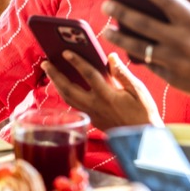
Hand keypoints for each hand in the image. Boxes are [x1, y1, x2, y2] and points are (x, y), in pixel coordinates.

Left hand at [43, 51, 160, 129]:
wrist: (143, 138)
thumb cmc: (144, 113)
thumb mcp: (138, 90)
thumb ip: (122, 73)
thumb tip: (110, 57)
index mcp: (107, 96)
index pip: (88, 75)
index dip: (76, 62)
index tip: (65, 52)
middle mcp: (95, 106)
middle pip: (68, 89)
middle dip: (55, 75)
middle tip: (45, 62)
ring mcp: (91, 114)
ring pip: (68, 98)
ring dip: (57, 84)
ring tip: (51, 72)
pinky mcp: (92, 120)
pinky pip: (74, 105)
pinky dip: (66, 94)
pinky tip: (64, 86)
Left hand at [101, 0, 189, 110]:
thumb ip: (189, 16)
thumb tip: (163, 7)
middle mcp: (182, 40)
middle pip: (142, 22)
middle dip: (121, 11)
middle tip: (106, 4)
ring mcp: (174, 61)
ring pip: (137, 46)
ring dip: (119, 36)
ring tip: (107, 30)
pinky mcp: (171, 78)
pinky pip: (148, 63)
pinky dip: (137, 55)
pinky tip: (126, 48)